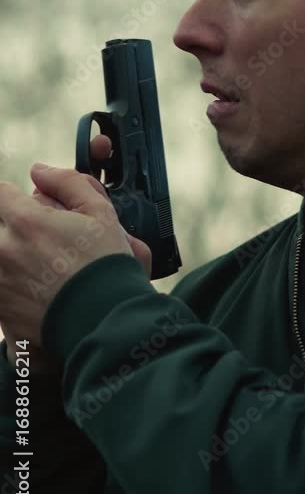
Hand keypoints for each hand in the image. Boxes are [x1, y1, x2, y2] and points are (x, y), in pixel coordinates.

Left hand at [0, 139, 151, 358]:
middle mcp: (3, 251)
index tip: (34, 210)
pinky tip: (41, 294)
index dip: (17, 198)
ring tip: (45, 271)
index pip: (1, 193)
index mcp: (25, 222)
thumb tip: (40, 171)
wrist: (105, 322)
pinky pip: (3, 287)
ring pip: (2, 257)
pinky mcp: (1, 312)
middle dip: (17, 228)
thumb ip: (68, 182)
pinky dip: (15, 286)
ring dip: (14, 257)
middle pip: (0, 226)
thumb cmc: (105, 267)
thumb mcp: (100, 213)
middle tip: (46, 242)